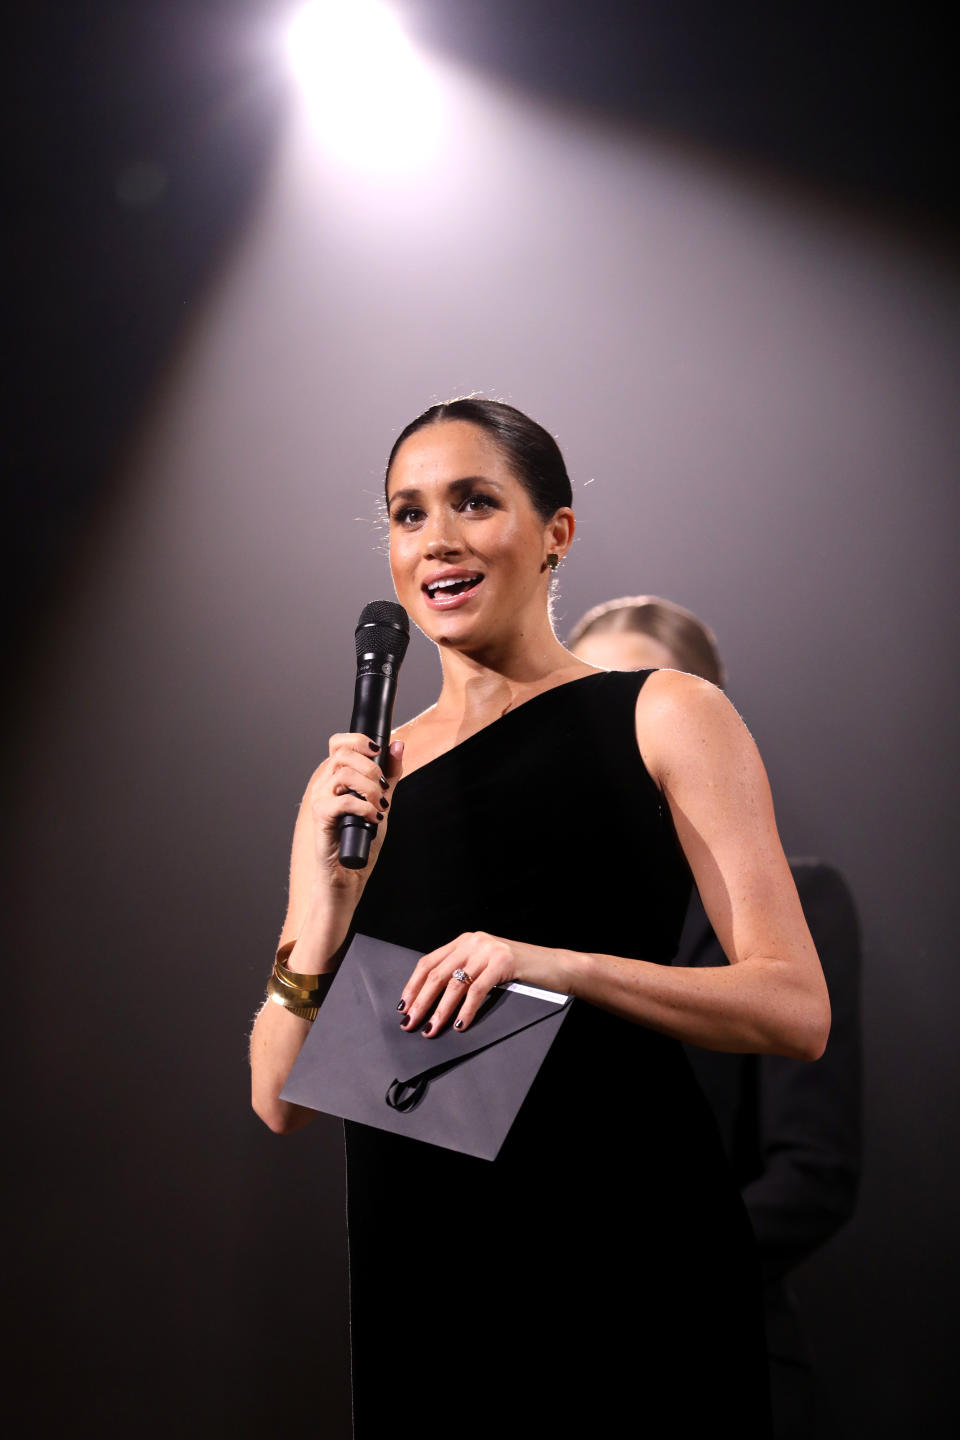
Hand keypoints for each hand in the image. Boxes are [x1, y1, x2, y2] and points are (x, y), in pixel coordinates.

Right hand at [309, 733, 403, 895]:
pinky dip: (364, 807)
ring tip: (380, 805)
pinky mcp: (321, 817)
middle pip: (342, 754)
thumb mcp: (382, 801)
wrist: (349, 872)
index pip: (338, 743)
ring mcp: (320, 800)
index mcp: (337, 777)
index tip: (378, 751)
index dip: (358, 740)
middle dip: (370, 767)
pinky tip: (374, 817)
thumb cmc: (361, 838)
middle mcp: (325, 784)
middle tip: (383, 788)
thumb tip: (398, 744)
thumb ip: (389, 775)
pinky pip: (343, 801)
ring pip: (342, 775)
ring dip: (369, 788)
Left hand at [398, 932, 567, 1035]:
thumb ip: (464, 974)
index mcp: (465, 941)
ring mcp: (489, 950)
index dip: (413, 985)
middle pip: (437, 974)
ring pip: (454, 985)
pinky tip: (460, 1024)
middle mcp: (473, 941)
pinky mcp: (504, 962)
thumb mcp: (486, 967)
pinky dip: (466, 1010)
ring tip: (431, 1029)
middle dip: (421, 1001)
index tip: (403, 1006)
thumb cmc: (520, 973)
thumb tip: (433, 1002)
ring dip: (439, 1011)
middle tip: (410, 1023)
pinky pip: (477, 990)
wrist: (556, 967)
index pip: (429, 962)